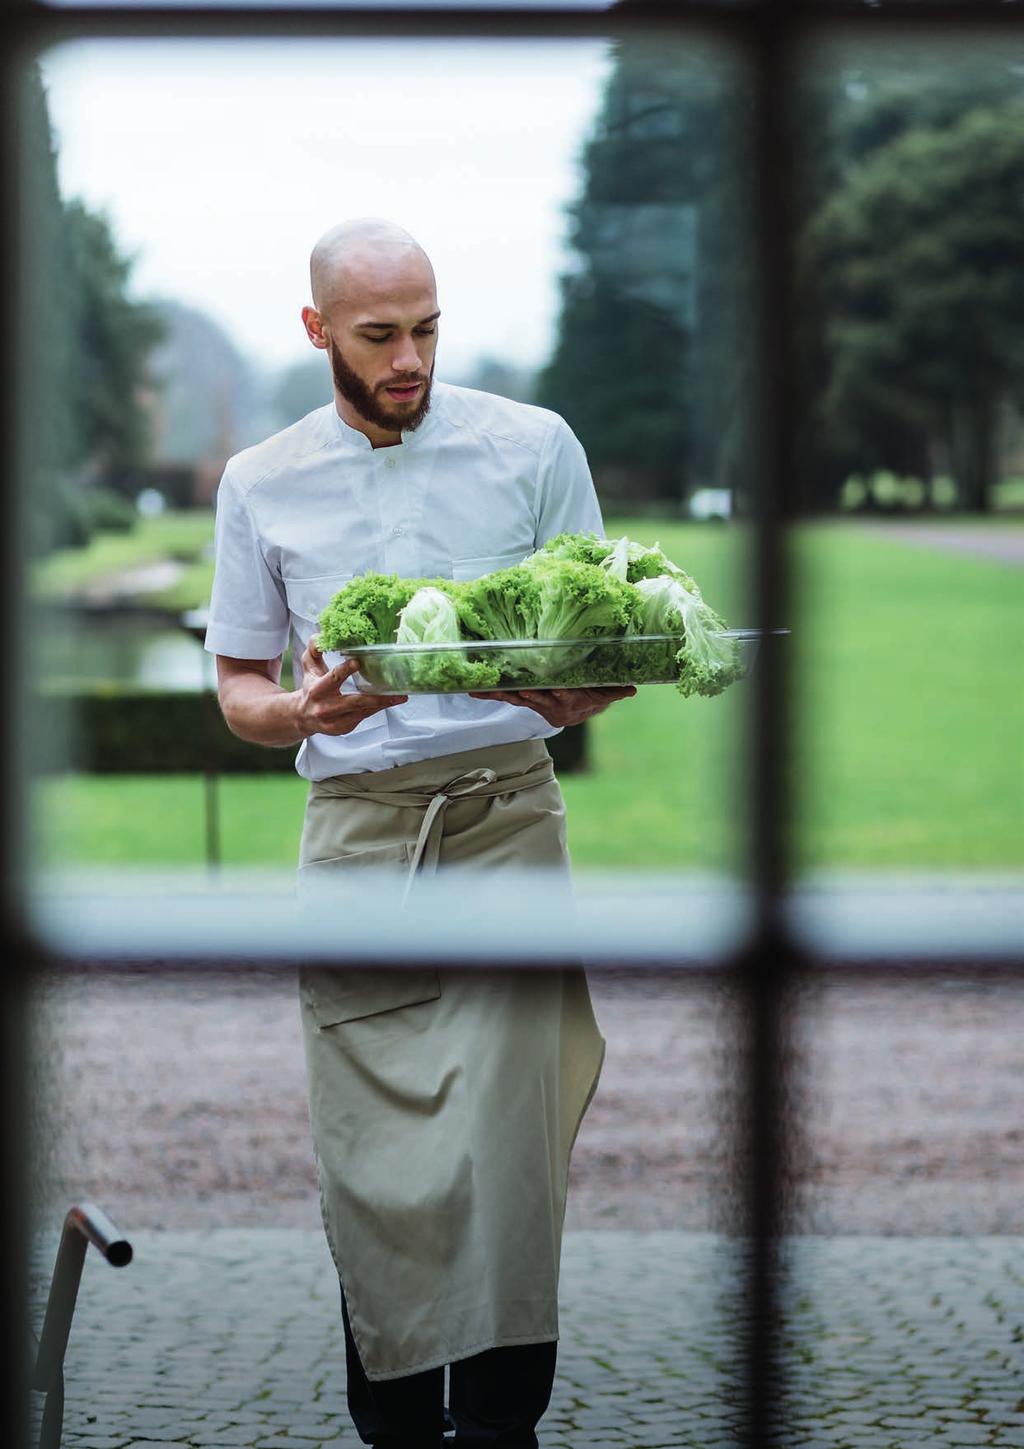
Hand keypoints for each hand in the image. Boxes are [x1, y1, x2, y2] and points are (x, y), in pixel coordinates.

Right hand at [296, 637, 406, 736]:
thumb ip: (314, 649)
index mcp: (317, 690)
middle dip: (376, 697)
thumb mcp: (309, 666)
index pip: (333, 678)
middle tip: (396, 692)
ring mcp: (335, 721)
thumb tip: (321, 634)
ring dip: (383, 704)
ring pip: (363, 711)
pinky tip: (388, 702)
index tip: (357, 661)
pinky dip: (376, 709)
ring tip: (400, 697)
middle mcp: (326, 708)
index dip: (345, 670)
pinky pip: (363, 717)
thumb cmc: (310, 686)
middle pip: (355, 702)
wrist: (303, 716)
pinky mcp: (344, 728)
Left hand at [466, 684, 635, 726]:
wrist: (581, 710)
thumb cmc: (594, 695)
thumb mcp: (606, 693)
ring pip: (515, 698)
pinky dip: (490, 693)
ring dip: (497, 694)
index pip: (560, 696)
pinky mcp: (526, 701)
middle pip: (533, 698)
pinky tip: (471, 691)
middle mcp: (550, 705)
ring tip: (477, 691)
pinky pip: (507, 697)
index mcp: (568, 702)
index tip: (544, 690)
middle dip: (520, 693)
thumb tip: (632, 689)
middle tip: (510, 690)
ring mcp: (536, 704)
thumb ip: (616, 690)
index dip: (552, 694)